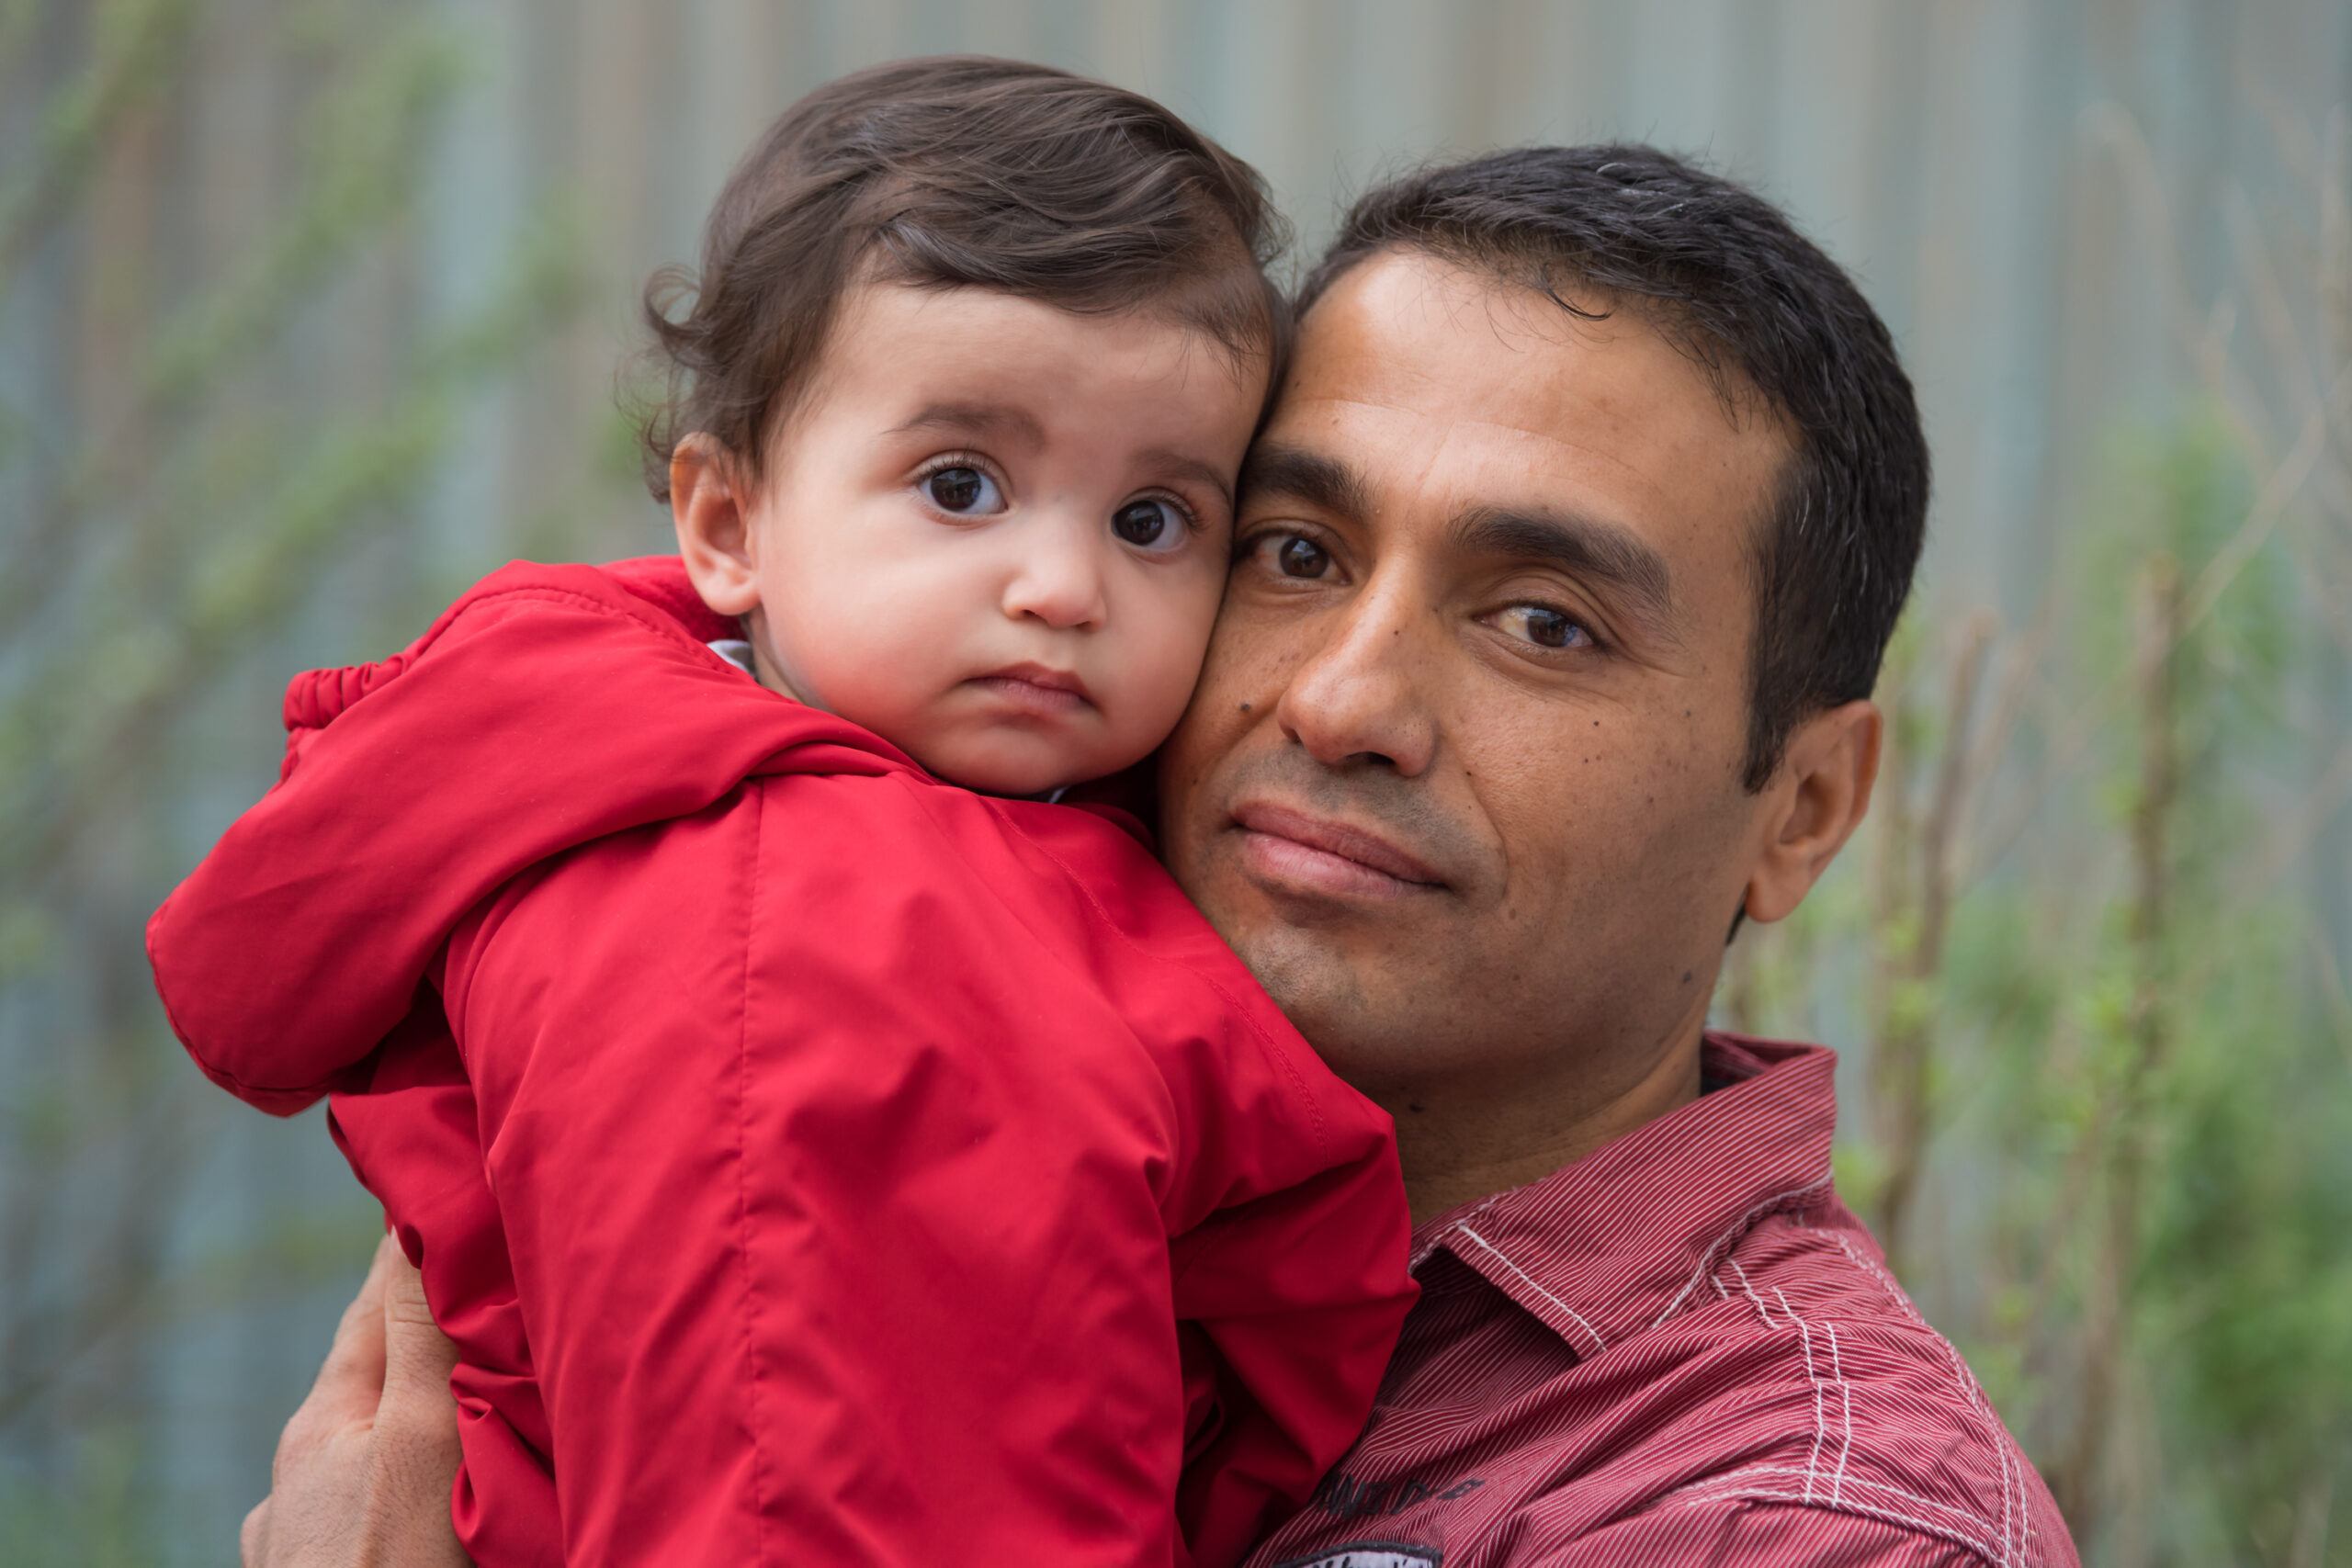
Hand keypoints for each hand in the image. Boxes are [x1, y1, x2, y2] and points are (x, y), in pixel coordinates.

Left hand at [241, 1231, 469, 1567]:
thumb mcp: (416, 1433)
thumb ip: (422, 1332)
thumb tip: (420, 1212)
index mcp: (323, 1421)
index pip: (378, 1301)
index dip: (419, 1248)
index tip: (457, 1191)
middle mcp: (302, 1477)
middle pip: (375, 1381)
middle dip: (431, 1340)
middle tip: (492, 1293)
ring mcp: (307, 1540)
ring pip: (374, 1453)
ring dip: (420, 1423)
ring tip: (475, 1402)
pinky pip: (377, 1513)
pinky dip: (413, 1489)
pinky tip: (431, 1506)